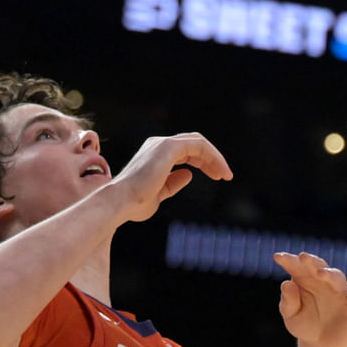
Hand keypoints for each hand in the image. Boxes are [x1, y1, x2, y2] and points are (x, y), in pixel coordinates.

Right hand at [107, 132, 231, 222]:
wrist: (121, 203)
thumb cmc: (134, 204)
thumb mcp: (158, 194)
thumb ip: (172, 184)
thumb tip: (189, 175)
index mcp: (153, 154)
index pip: (185, 151)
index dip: (202, 162)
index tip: (216, 176)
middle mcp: (157, 144)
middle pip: (193, 144)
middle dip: (210, 158)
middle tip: (224, 175)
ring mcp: (163, 144)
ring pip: (198, 143)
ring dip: (214, 157)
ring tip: (225, 174)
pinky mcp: (168, 147)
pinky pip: (198, 145)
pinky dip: (212, 156)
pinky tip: (219, 171)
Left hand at [273, 252, 346, 346]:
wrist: (322, 346)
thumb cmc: (305, 324)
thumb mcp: (292, 316)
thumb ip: (288, 302)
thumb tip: (286, 284)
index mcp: (306, 279)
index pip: (298, 266)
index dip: (289, 261)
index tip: (277, 257)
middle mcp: (325, 281)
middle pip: (319, 266)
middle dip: (311, 261)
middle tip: (302, 257)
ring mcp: (341, 292)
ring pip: (337, 278)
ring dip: (330, 274)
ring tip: (320, 273)